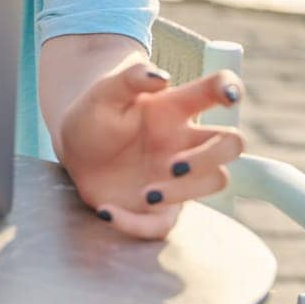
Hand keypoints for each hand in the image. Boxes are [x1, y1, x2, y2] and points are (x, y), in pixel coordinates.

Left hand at [57, 60, 244, 238]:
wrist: (74, 151)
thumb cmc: (95, 116)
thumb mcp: (103, 93)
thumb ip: (130, 78)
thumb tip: (160, 78)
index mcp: (174, 109)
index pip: (215, 91)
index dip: (229, 87)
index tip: (227, 93)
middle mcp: (184, 142)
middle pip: (231, 144)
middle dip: (212, 156)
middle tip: (173, 166)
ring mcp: (178, 176)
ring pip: (215, 181)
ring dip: (185, 192)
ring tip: (145, 193)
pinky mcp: (160, 207)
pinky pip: (165, 225)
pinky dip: (137, 224)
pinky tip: (107, 211)